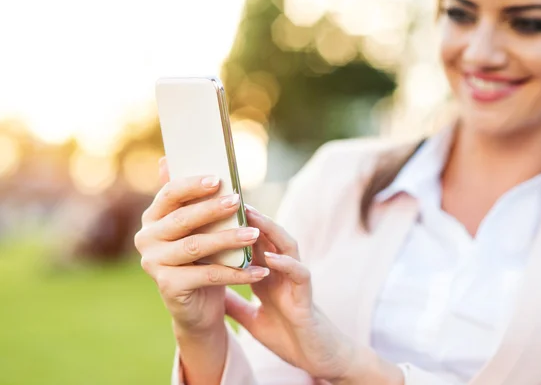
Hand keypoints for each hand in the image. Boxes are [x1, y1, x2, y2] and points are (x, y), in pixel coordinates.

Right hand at [134, 158, 269, 335]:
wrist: (198, 308)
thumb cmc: (202, 259)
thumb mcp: (198, 228)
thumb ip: (189, 198)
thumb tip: (169, 158)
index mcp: (152, 218)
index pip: (169, 194)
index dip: (192, 185)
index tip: (218, 179)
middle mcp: (146, 239)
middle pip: (182, 219)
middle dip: (212, 208)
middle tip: (237, 201)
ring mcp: (154, 264)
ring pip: (196, 246)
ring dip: (228, 239)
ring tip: (254, 234)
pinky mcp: (168, 286)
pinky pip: (207, 275)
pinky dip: (236, 272)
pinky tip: (258, 270)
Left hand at [225, 207, 403, 383]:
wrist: (316, 358)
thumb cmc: (288, 336)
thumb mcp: (252, 318)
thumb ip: (235, 303)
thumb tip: (208, 290)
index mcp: (268, 276)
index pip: (251, 243)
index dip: (234, 226)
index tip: (214, 209)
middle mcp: (282, 273)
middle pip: (267, 236)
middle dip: (250, 217)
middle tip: (229, 198)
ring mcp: (296, 282)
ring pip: (287, 246)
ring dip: (270, 230)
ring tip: (251, 216)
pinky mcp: (307, 297)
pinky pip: (300, 274)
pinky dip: (286, 264)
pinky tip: (271, 258)